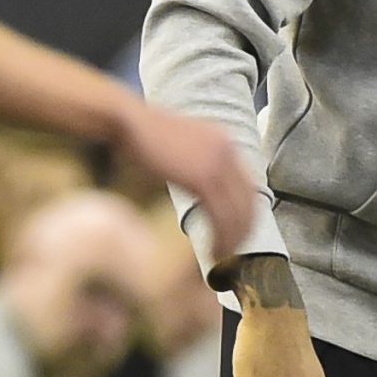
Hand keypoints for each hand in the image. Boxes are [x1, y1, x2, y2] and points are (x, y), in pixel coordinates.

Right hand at [114, 101, 255, 272]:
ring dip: (233, 239)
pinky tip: (212, 251)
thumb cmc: (142, 137)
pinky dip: (222, 237)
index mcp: (223, 141)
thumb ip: (196, 162)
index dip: (247, 213)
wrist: (127, 120)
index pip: (248, 184)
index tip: (239, 232)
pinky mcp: (203, 176)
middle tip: (234, 251)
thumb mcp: (180, 145)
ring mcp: (217, 162)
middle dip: (245, 230)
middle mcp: (227, 149)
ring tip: (221, 256)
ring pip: (238, 212)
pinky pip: (221, 215)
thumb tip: (199, 187)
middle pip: (249, 199)